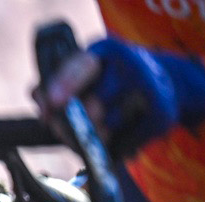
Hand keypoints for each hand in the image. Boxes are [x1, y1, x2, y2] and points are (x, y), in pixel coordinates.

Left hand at [39, 38, 204, 158]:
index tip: (53, 102)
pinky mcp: (163, 114)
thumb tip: (36, 94)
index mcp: (106, 51)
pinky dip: (115, 147)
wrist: (167, 83)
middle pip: (93, 106)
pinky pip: (126, 142)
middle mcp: (132, 65)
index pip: (82, 66)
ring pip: (108, 128)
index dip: (65, 84)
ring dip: (93, 138)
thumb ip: (57, 84)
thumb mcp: (85, 73)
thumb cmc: (112, 80)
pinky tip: (116, 138)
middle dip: (74, 125)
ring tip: (93, 134)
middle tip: (62, 131)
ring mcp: (152, 89)